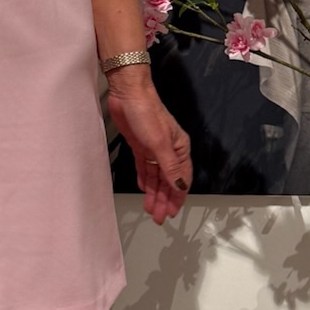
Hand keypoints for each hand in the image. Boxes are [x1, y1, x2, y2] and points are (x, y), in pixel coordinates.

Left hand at [106, 73, 190, 223]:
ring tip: (151, 209)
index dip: (178, 197)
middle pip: (169, 181)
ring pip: (156, 177)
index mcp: (180, 149)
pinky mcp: (140, 146)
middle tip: (159, 216)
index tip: (173, 212)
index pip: (182, 179)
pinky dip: (145, 179)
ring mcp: (154, 148)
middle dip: (165, 200)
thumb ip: (170, 167)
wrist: (128, 94)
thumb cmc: (147, 112)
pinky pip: (145, 168)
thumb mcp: (160, 144)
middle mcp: (169, 150)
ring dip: (154, 193)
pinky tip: (144, 189)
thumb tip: (180, 187)